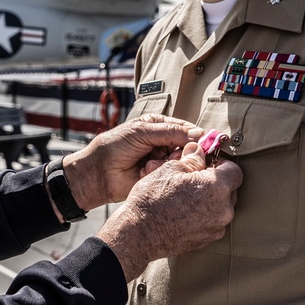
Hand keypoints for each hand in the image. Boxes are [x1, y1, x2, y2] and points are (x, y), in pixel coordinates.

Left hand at [62, 114, 203, 210]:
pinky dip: (163, 172)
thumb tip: (198, 134)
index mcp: (160, 127)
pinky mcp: (161, 178)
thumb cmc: (116, 146)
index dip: (195, 134)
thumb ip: (171, 132)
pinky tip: (149, 171)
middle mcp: (164, 143)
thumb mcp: (142, 132)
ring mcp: (163, 161)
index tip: (205, 140)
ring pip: (182, 161)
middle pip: (188, 146)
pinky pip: (173, 175)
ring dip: (170, 162)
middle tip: (173, 153)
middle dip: (183, 150)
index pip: (186, 128)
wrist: (99, 172)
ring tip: (153, 162)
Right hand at [95, 143, 241, 280]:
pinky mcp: (207, 240)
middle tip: (195, 178)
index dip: (222, 164)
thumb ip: (192, 159)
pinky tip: (183, 212)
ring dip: (210, 200)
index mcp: (217, 187)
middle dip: (216, 182)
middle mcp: (223, 210)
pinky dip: (203, 215)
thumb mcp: (170, 169)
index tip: (208, 164)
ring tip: (186, 196)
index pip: (235, 171)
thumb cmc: (153, 198)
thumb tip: (199, 151)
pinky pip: (212, 222)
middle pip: (230, 190)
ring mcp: (216, 228)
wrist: (139, 234)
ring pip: (221, 207)